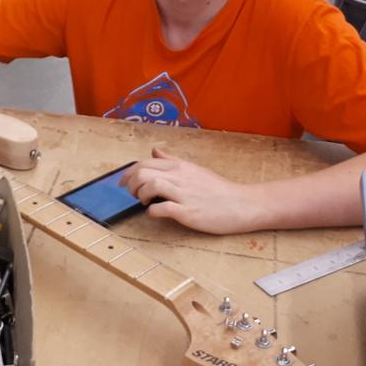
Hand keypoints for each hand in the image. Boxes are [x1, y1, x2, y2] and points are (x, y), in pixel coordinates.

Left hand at [120, 148, 262, 233]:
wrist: (242, 204)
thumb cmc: (217, 189)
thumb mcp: (193, 169)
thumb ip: (172, 161)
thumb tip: (154, 151)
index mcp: (180, 166)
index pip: (145, 162)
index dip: (128, 173)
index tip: (124, 183)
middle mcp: (180, 177)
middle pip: (143, 172)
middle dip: (130, 184)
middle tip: (132, 194)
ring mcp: (184, 194)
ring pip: (150, 185)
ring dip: (140, 195)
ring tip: (143, 202)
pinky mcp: (188, 212)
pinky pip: (163, 208)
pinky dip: (152, 212)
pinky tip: (154, 213)